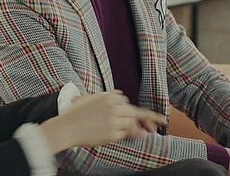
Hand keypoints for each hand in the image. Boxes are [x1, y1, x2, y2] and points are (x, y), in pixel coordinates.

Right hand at [39, 90, 165, 151]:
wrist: (65, 128)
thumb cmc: (74, 114)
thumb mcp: (89, 99)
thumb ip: (107, 96)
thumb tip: (121, 95)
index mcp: (107, 96)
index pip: (125, 101)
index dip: (129, 108)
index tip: (143, 113)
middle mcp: (113, 107)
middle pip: (134, 111)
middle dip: (149, 116)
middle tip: (164, 120)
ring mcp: (114, 121)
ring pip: (131, 122)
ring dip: (134, 126)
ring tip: (137, 127)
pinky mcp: (113, 134)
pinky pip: (125, 133)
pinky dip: (127, 134)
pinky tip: (126, 134)